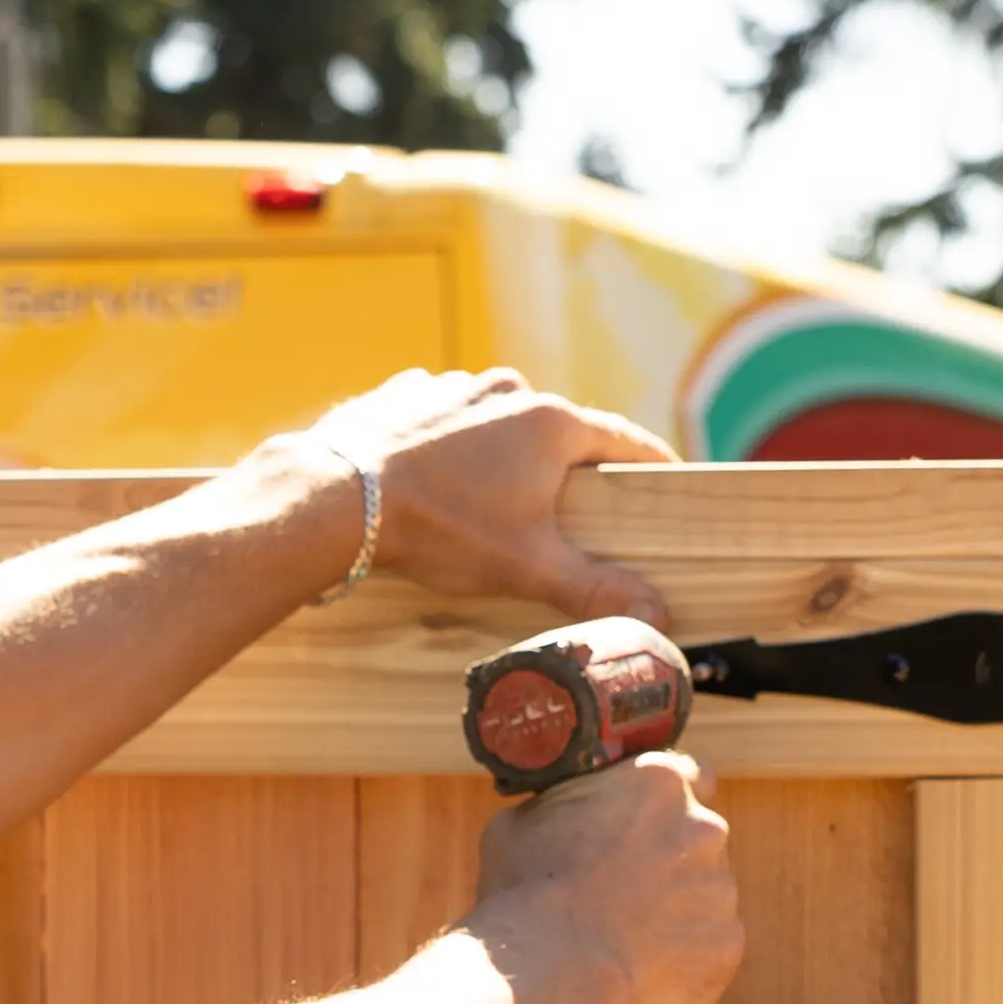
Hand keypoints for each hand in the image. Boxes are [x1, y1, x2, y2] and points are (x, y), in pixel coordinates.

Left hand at [287, 365, 678, 627]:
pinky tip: (433, 480)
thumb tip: (660, 616)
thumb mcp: (528, 566)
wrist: (337, 499)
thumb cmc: (440, 529)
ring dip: (500, 454)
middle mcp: (508, 391)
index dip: (648, 463)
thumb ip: (595, 588)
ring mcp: (452, 386)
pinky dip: (447, 445)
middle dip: (564, 468)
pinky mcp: (404, 394)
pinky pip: (441, 419)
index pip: (622, 441)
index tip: (665, 479)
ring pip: (496, 423)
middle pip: (557, 431)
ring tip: (487, 501)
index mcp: (552, 423)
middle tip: (565, 509)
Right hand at [470, 748, 743, 1003]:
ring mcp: (721, 889)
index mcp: (661, 782)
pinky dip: (684, 960)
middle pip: (699, 841)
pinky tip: (639, 969)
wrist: (547, 966)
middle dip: (671, 863)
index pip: (692, 778)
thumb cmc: (525, 889)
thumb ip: (564, 807)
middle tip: (625, 892)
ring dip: (677, 912)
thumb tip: (558, 814)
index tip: (644, 829)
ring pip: (706, 898)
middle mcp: (704, 828)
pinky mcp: (726, 945)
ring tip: (623, 939)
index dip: (665, 808)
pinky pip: (708, 949)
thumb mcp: (523, 821)